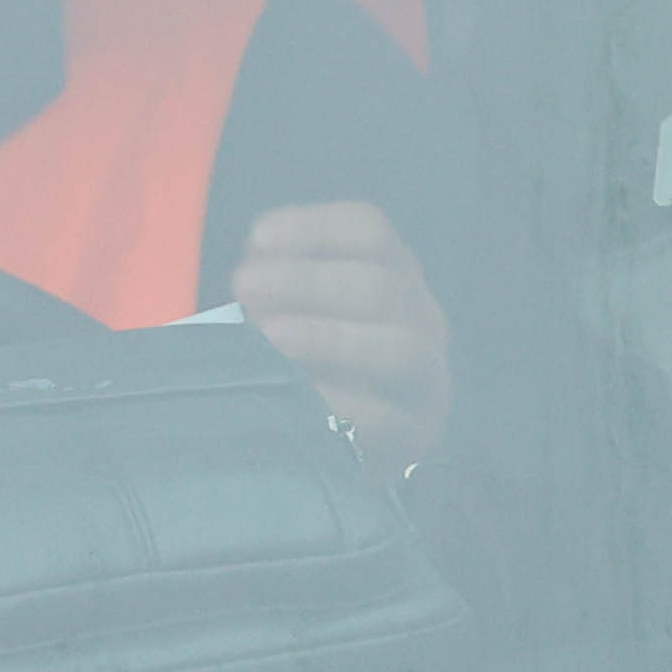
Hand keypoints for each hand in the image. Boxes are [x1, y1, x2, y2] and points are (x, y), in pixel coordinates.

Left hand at [238, 199, 455, 463]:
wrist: (338, 442)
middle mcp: (421, 320)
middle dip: (308, 283)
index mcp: (391, 276)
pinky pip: (387, 418)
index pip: (370, 233)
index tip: (256, 239)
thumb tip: (253, 278)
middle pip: (382, 287)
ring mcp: (427, 380)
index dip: (314, 228)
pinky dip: (338, 401)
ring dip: (329, 337)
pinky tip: (294, 393)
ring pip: (400, 348)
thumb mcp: (288, 311)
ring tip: (270, 337)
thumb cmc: (303, 362)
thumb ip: (272, 287)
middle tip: (245, 287)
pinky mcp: (417, 435)